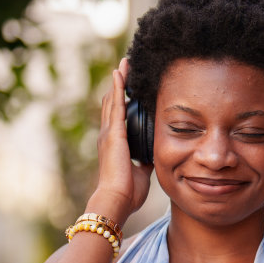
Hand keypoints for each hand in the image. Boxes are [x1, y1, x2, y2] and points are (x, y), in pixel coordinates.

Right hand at [91, 58, 150, 222]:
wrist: (117, 199)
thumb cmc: (128, 192)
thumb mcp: (141, 171)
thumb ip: (146, 160)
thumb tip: (154, 154)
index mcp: (115, 144)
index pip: (118, 116)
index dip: (122, 100)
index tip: (129, 87)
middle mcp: (109, 135)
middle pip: (113, 103)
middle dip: (120, 85)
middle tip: (126, 67)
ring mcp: (109, 132)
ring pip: (113, 99)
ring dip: (119, 80)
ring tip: (124, 63)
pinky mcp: (114, 133)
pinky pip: (116, 105)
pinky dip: (118, 87)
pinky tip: (120, 73)